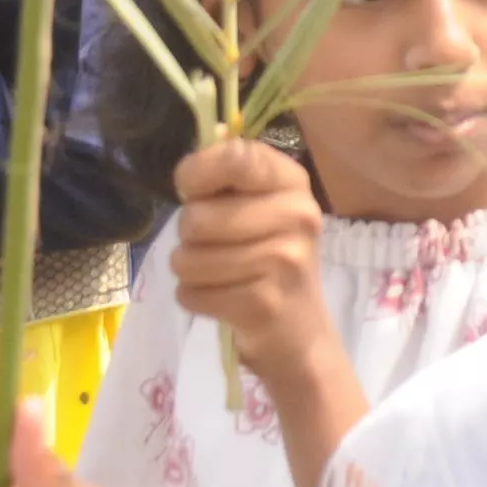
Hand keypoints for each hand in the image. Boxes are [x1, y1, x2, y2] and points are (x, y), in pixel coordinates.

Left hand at [166, 140, 336, 398]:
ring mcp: (284, 261)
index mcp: (293, 182)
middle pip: (197, 218)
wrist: (298, 330)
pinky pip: (191, 294)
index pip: (236, 157)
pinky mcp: (262, 304)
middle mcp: (297, 215)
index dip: (198, 172)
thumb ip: (228, 177)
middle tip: (214, 246)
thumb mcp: (260, 206)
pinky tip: (220, 298)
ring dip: (189, 270)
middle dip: (189, 236)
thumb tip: (193, 162)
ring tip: (216, 275)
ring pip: (188, 259)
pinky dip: (194, 299)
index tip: (193, 192)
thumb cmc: (268, 256)